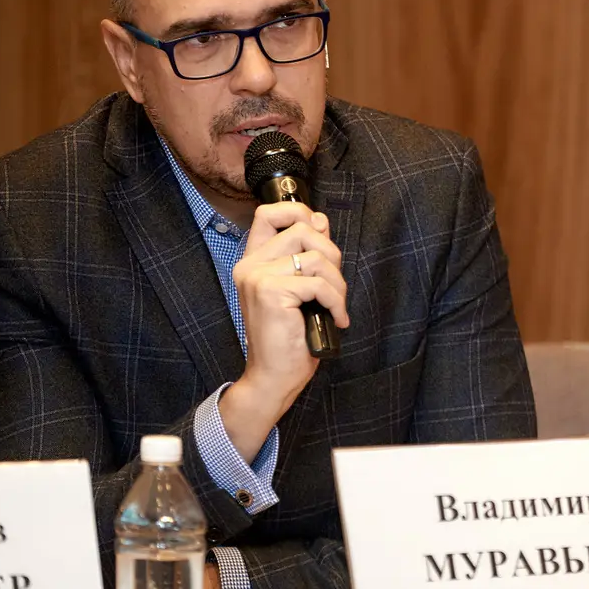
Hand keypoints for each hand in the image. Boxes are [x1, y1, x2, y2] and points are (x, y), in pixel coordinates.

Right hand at [219, 203, 348, 461]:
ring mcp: (258, 277)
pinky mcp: (271, 292)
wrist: (272, 376)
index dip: (298, 211)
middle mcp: (250, 265)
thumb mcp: (299, 289)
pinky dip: (337, 301)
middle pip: (302, 229)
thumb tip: (320, 220)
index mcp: (252, 261)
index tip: (319, 230)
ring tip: (337, 306)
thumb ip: (306, 254)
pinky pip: (319, 283)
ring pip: (316, 257)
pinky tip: (337, 318)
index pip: (268, 213)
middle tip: (336, 286)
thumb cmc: (288, 337)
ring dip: (338, 283)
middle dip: (332, 254)